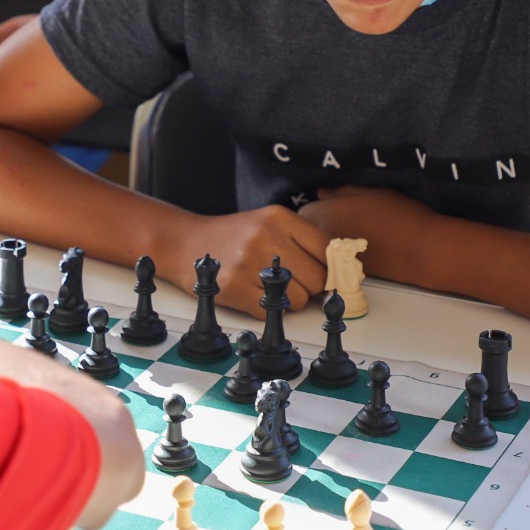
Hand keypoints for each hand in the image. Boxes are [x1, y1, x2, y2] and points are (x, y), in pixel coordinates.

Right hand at [160, 206, 331, 316]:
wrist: (183, 243)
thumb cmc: (233, 237)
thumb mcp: (268, 223)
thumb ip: (305, 240)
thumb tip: (345, 270)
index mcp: (279, 217)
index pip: (329, 249)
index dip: (332, 268)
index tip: (328, 276)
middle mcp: (265, 236)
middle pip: (318, 279)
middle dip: (310, 287)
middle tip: (292, 282)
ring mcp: (248, 263)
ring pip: (298, 300)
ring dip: (288, 301)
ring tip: (267, 286)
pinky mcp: (233, 288)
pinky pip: (272, 312)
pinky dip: (266, 310)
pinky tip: (251, 293)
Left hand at [297, 185, 438, 282]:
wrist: (423, 251)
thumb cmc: (402, 215)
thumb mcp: (372, 193)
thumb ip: (342, 192)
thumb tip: (321, 193)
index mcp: (328, 212)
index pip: (302, 211)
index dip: (313, 209)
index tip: (325, 207)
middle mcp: (324, 236)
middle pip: (305, 232)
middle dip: (313, 227)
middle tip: (336, 221)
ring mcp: (333, 257)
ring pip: (315, 248)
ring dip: (322, 242)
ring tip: (346, 234)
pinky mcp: (345, 272)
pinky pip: (329, 261)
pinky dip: (335, 255)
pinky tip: (354, 249)